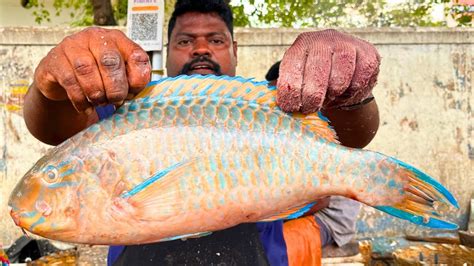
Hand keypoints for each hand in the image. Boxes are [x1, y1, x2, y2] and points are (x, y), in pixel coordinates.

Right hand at [33, 27, 150, 112]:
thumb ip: (130, 82)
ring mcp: (73, 46)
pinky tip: (86, 107)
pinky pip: (69, 81)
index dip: (138, 79)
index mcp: (118, 40)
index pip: (137, 56)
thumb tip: (133, 94)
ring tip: (100, 103)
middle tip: (115, 101)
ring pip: (87, 70)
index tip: (133, 93)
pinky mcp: (55, 60)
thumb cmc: (96, 76)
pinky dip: (80, 99)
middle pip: (110, 61)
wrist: (61, 78)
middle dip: (116, 88)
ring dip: (97, 93)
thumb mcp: (117, 76)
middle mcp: (95, 37)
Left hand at [277, 29, 379, 113]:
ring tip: (328, 98)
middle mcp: (323, 39)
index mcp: (301, 45)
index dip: (291, 93)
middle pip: (317, 74)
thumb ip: (291, 90)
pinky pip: (359, 81)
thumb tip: (285, 109)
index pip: (293, 69)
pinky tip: (344, 91)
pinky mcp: (368, 54)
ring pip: (339, 80)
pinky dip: (351, 93)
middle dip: (312, 98)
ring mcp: (347, 44)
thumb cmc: (316, 76)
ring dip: (332, 96)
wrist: (345, 66)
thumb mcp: (299, 77)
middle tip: (309, 109)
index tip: (291, 108)